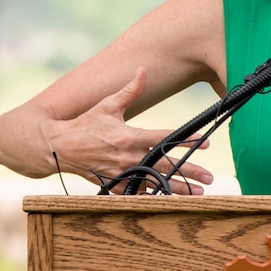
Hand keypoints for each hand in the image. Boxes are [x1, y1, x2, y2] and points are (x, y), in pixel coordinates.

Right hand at [44, 69, 213, 193]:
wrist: (59, 146)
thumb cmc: (85, 123)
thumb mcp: (108, 105)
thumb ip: (129, 90)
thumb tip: (142, 70)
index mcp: (130, 136)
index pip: (164, 138)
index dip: (186, 140)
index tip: (204, 143)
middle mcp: (128, 157)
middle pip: (165, 165)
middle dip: (190, 172)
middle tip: (210, 177)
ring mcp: (122, 173)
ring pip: (155, 183)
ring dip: (178, 189)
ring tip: (198, 193)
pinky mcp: (114, 184)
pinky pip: (137, 193)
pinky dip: (154, 197)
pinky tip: (170, 201)